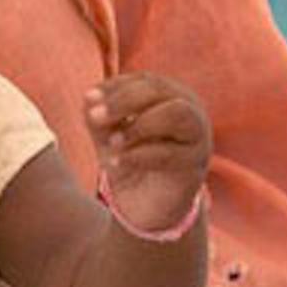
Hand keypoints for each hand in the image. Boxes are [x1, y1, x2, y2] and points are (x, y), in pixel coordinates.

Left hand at [85, 72, 210, 235]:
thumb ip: (98, 117)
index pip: (145, 80)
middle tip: (95, 116)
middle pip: (160, 90)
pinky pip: (170, 152)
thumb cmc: (129, 159)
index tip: (89, 98)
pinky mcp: (196, 165)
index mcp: (169, 96)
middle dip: (124, 101)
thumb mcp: (107, 135)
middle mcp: (190, 109)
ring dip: (139, 124)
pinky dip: (138, 155)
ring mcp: (198, 136)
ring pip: (177, 113)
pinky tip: (114, 163)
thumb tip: (88, 97)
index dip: (116, 86)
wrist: (146, 206)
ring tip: (112, 142)